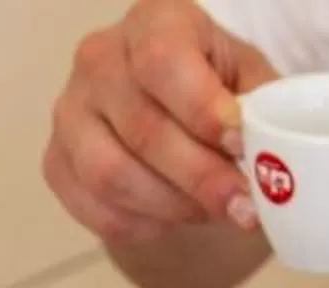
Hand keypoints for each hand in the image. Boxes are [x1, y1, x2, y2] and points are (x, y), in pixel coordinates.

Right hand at [45, 0, 271, 243]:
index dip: (202, 110)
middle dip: (200, 177)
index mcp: (153, 22)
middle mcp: (99, 59)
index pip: (163, 61)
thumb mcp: (249, 79)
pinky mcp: (57, 162)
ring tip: (212, 212)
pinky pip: (96, 209)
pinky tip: (175, 218)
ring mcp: (70, 113)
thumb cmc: (214, 87)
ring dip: (171, 207)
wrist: (171, 107)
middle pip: (142, 129)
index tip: (242, 145)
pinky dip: (144, 225)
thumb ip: (261, 109)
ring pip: (111, 176)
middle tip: (244, 207)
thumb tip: (272, 157)